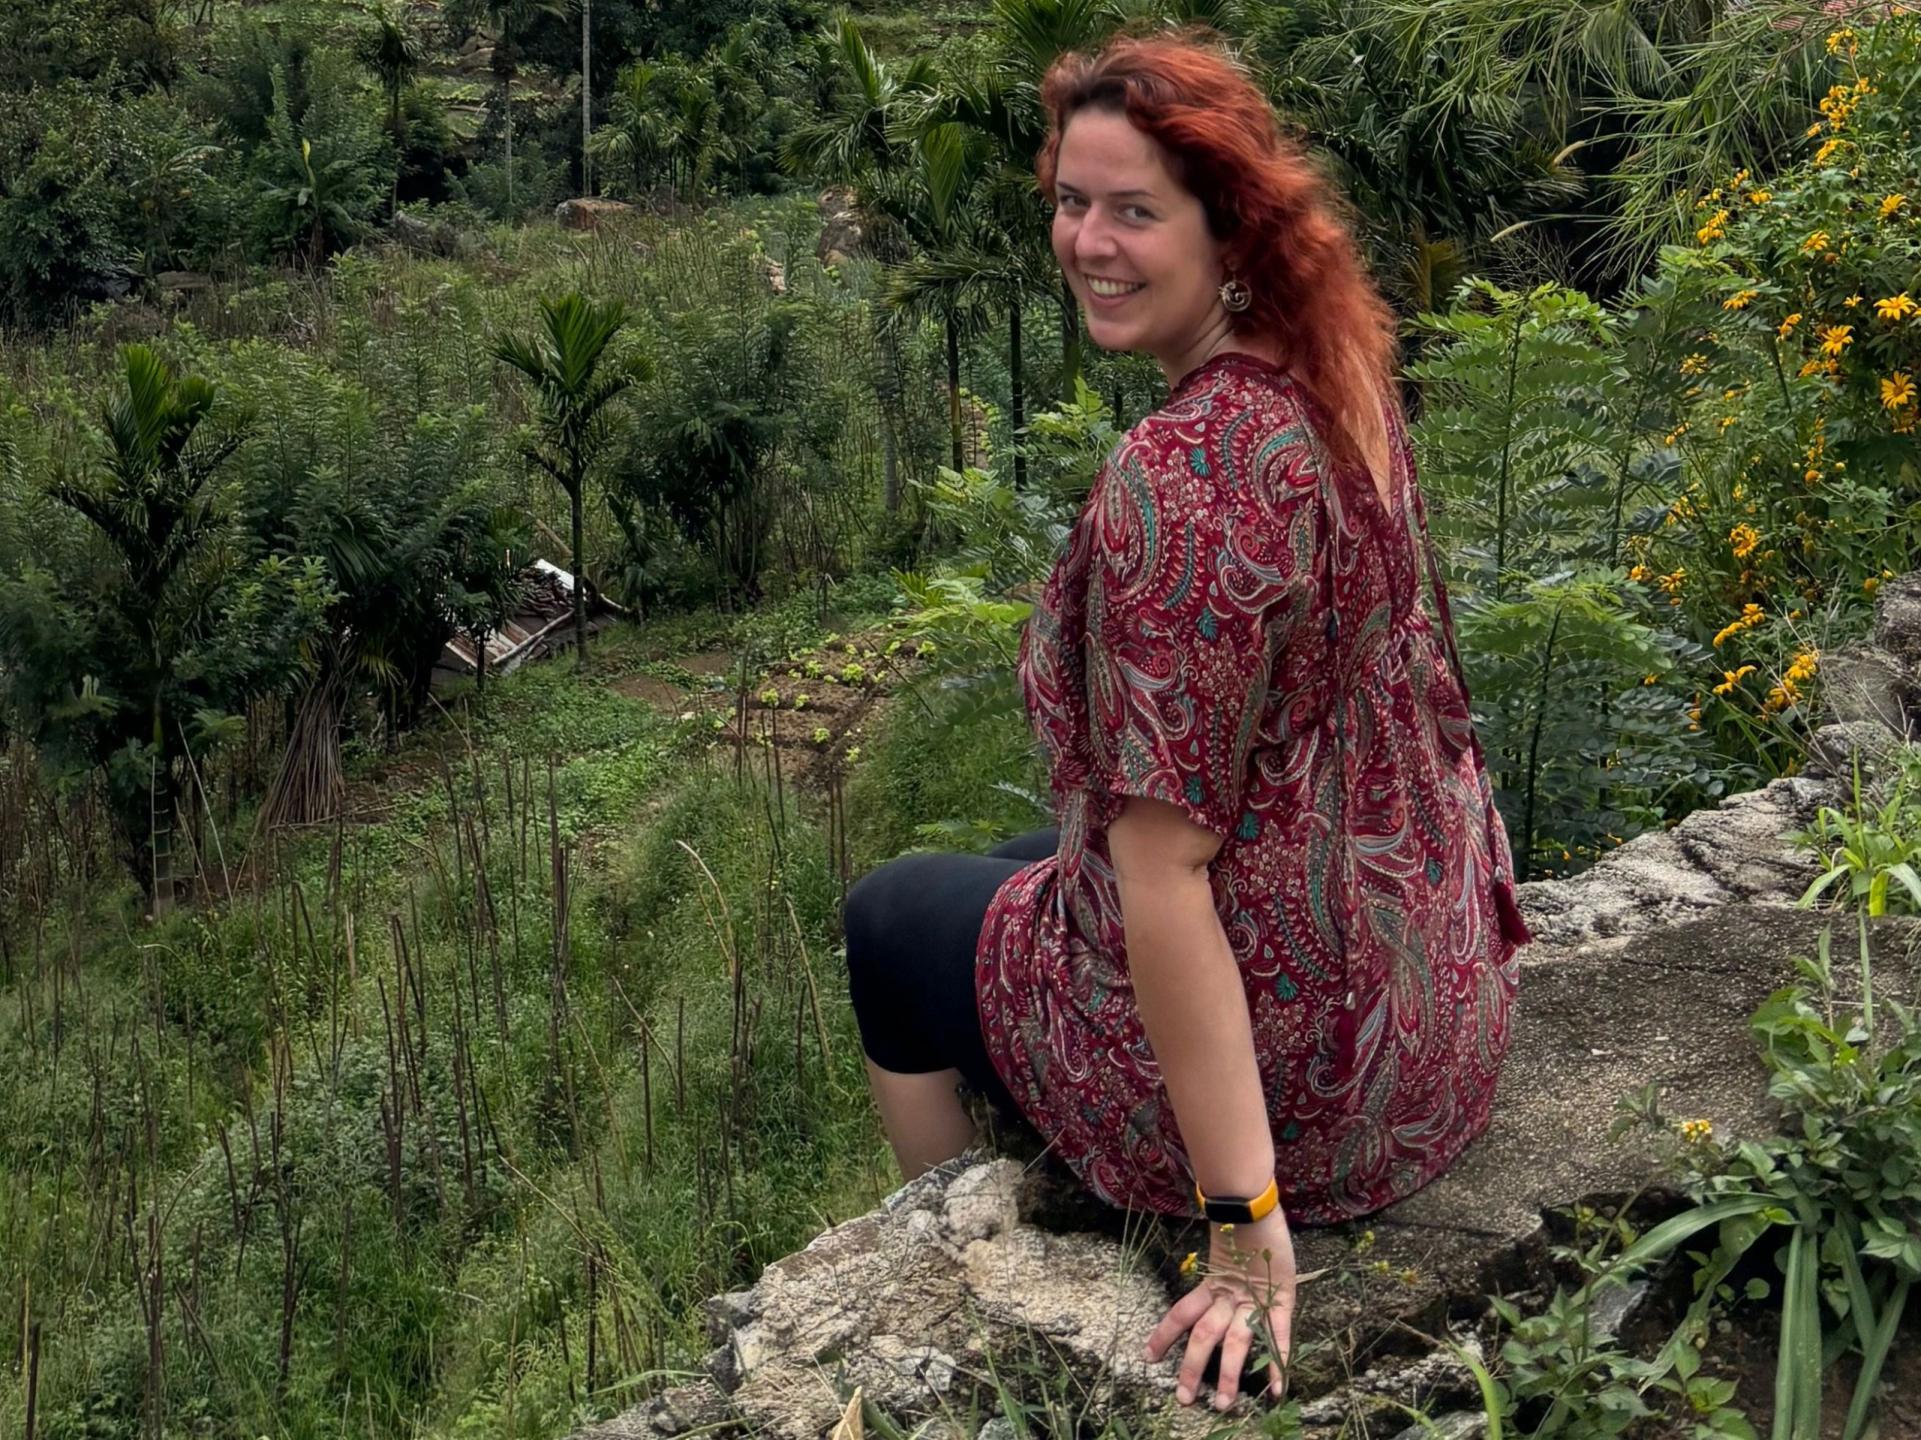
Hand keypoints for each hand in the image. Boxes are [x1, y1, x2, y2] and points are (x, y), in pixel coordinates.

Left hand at [1144, 1208, 1295, 1410]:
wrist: (1254, 1203)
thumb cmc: (1241, 1225)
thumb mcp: (1222, 1252)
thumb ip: (1214, 1273)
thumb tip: (1204, 1281)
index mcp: (1211, 1285)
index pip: (1180, 1313)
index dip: (1164, 1335)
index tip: (1148, 1356)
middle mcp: (1227, 1296)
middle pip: (1204, 1335)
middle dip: (1192, 1367)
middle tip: (1183, 1398)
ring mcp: (1253, 1299)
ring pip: (1236, 1341)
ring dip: (1228, 1374)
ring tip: (1222, 1403)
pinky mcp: (1279, 1299)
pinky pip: (1278, 1336)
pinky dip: (1278, 1363)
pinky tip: (1276, 1389)